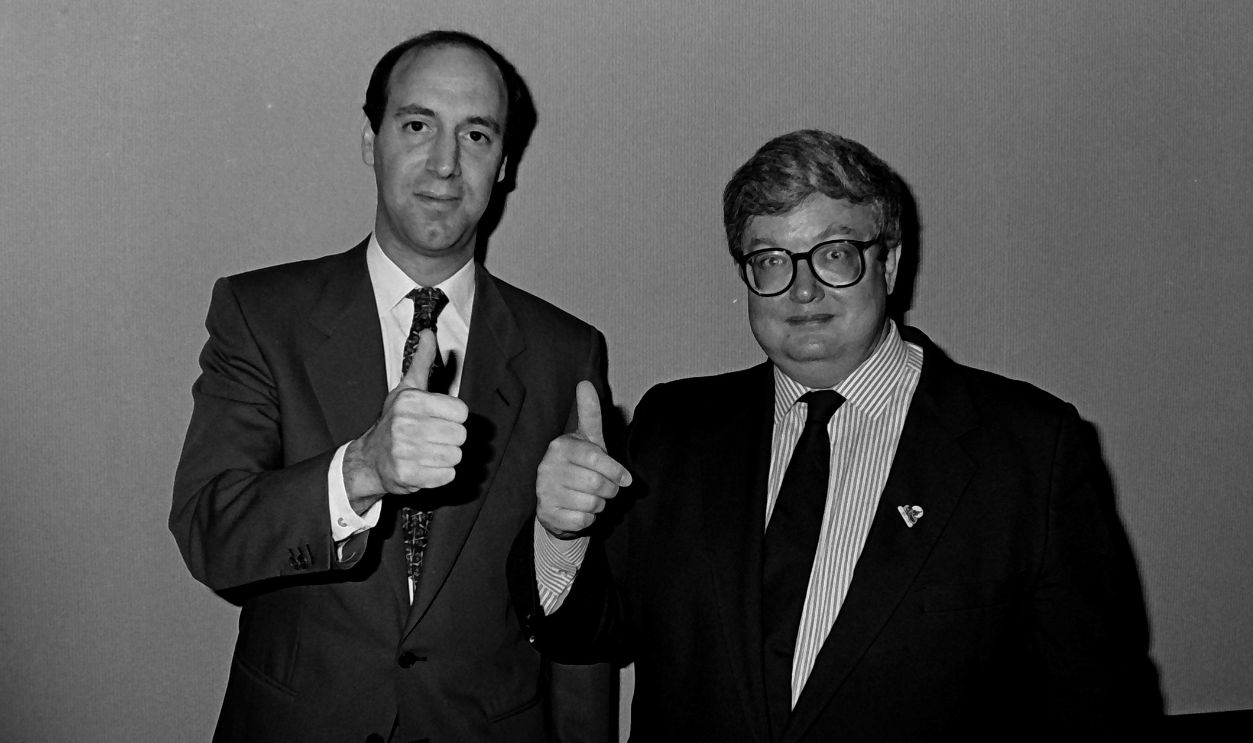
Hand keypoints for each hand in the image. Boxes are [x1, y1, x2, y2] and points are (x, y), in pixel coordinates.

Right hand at [343, 329, 467, 512]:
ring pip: (455, 456)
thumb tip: (428, 331)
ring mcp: (406, 450)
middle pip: (460, 435)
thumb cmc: (394, 422)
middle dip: (450, 439)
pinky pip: (447, 476)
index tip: (437, 420)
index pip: (462, 412)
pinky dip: (440, 475)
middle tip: (431, 438)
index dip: (453, 418)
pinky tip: (424, 467)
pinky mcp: (408, 474)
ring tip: (427, 453)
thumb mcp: (406, 389)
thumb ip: (422, 362)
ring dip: (446, 458)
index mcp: (411, 401)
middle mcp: (406, 424)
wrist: (369, 459)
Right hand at [536, 381, 631, 537]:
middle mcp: (547, 467)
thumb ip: (589, 414)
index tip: (626, 479)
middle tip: (608, 489)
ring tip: (592, 498)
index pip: (595, 458)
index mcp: (560, 446)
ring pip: (591, 504)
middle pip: (597, 484)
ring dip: (600, 505)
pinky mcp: (547, 514)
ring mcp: (544, 492)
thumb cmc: (579, 466)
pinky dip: (589, 519)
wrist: (556, 502)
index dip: (615, 470)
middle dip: (610, 490)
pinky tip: (581, 510)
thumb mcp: (587, 440)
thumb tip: (585, 383)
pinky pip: (582, 521)